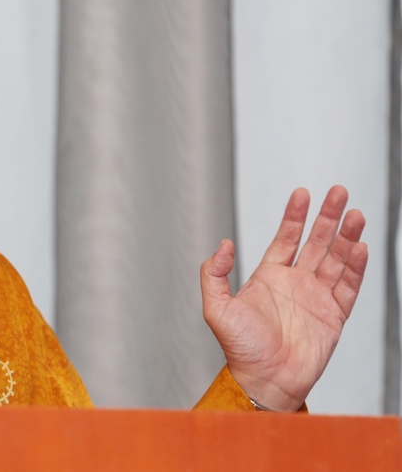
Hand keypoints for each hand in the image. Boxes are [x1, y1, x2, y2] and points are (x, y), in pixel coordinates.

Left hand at [200, 185, 367, 410]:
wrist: (264, 381)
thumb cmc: (239, 349)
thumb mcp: (216, 307)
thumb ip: (214, 274)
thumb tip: (223, 244)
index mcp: (269, 277)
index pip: (286, 238)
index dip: (295, 215)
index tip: (302, 193)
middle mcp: (295, 283)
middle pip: (317, 242)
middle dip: (328, 217)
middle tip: (338, 191)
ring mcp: (316, 298)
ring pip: (336, 260)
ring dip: (346, 236)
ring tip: (355, 213)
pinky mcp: (334, 316)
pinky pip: (348, 287)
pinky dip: (355, 267)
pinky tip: (359, 247)